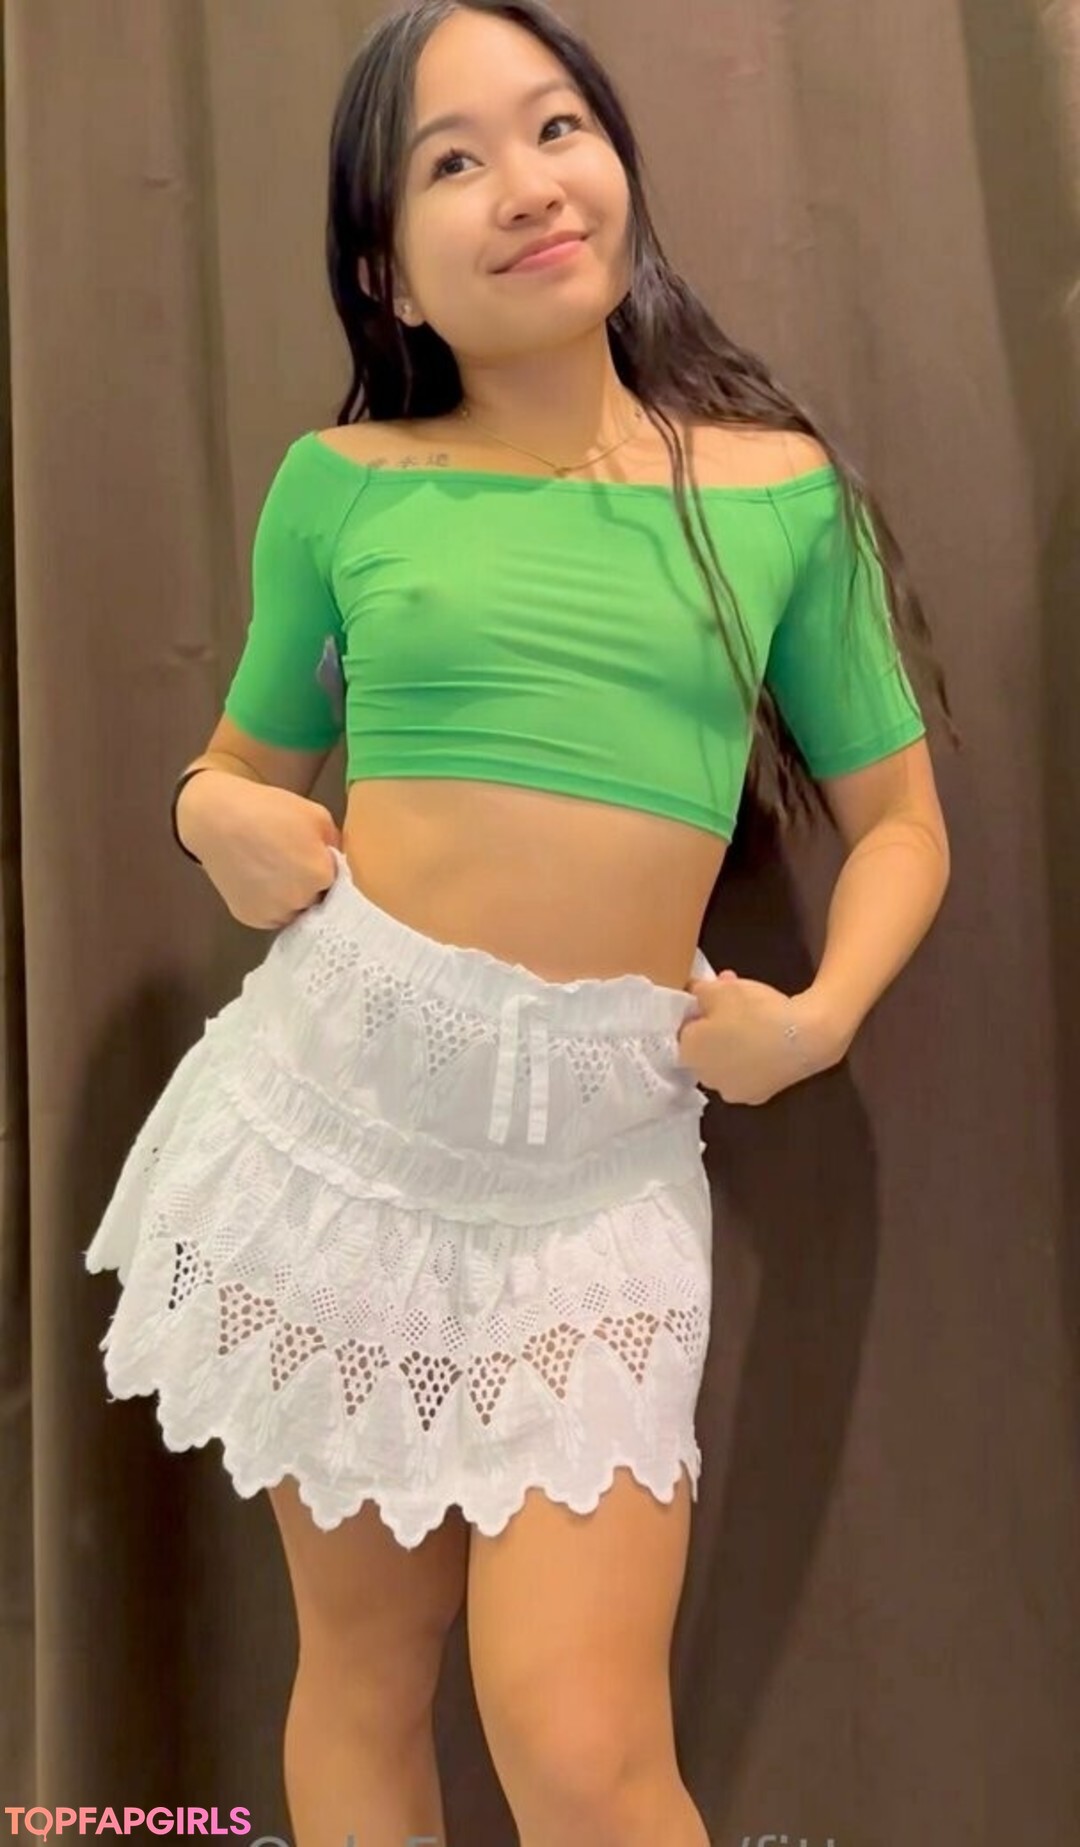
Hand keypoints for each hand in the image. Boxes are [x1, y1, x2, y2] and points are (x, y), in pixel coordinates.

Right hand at [179, 771, 341, 929]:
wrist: (216, 817)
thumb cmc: (269, 810)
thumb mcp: (316, 815)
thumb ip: (335, 843)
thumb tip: (339, 861)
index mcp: (320, 875)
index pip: (339, 882)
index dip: (327, 868)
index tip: (314, 856)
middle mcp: (298, 901)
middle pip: (317, 900)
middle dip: (312, 885)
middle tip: (292, 861)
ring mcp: (273, 913)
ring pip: (295, 912)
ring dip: (292, 898)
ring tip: (274, 870)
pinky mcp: (250, 918)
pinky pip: (272, 916)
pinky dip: (270, 903)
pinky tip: (260, 880)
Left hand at [675, 970, 827, 1105]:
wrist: (805, 1037)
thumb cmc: (754, 1011)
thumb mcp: (721, 989)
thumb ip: (699, 990)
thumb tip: (694, 991)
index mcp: (688, 1053)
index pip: (680, 1030)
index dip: (696, 1011)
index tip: (712, 997)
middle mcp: (704, 1078)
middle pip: (703, 1047)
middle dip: (714, 1024)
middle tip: (734, 1001)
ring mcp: (732, 1091)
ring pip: (725, 1060)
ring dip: (733, 1040)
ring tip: (756, 1016)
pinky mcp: (758, 1096)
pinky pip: (747, 1071)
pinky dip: (752, 1056)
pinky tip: (767, 1039)